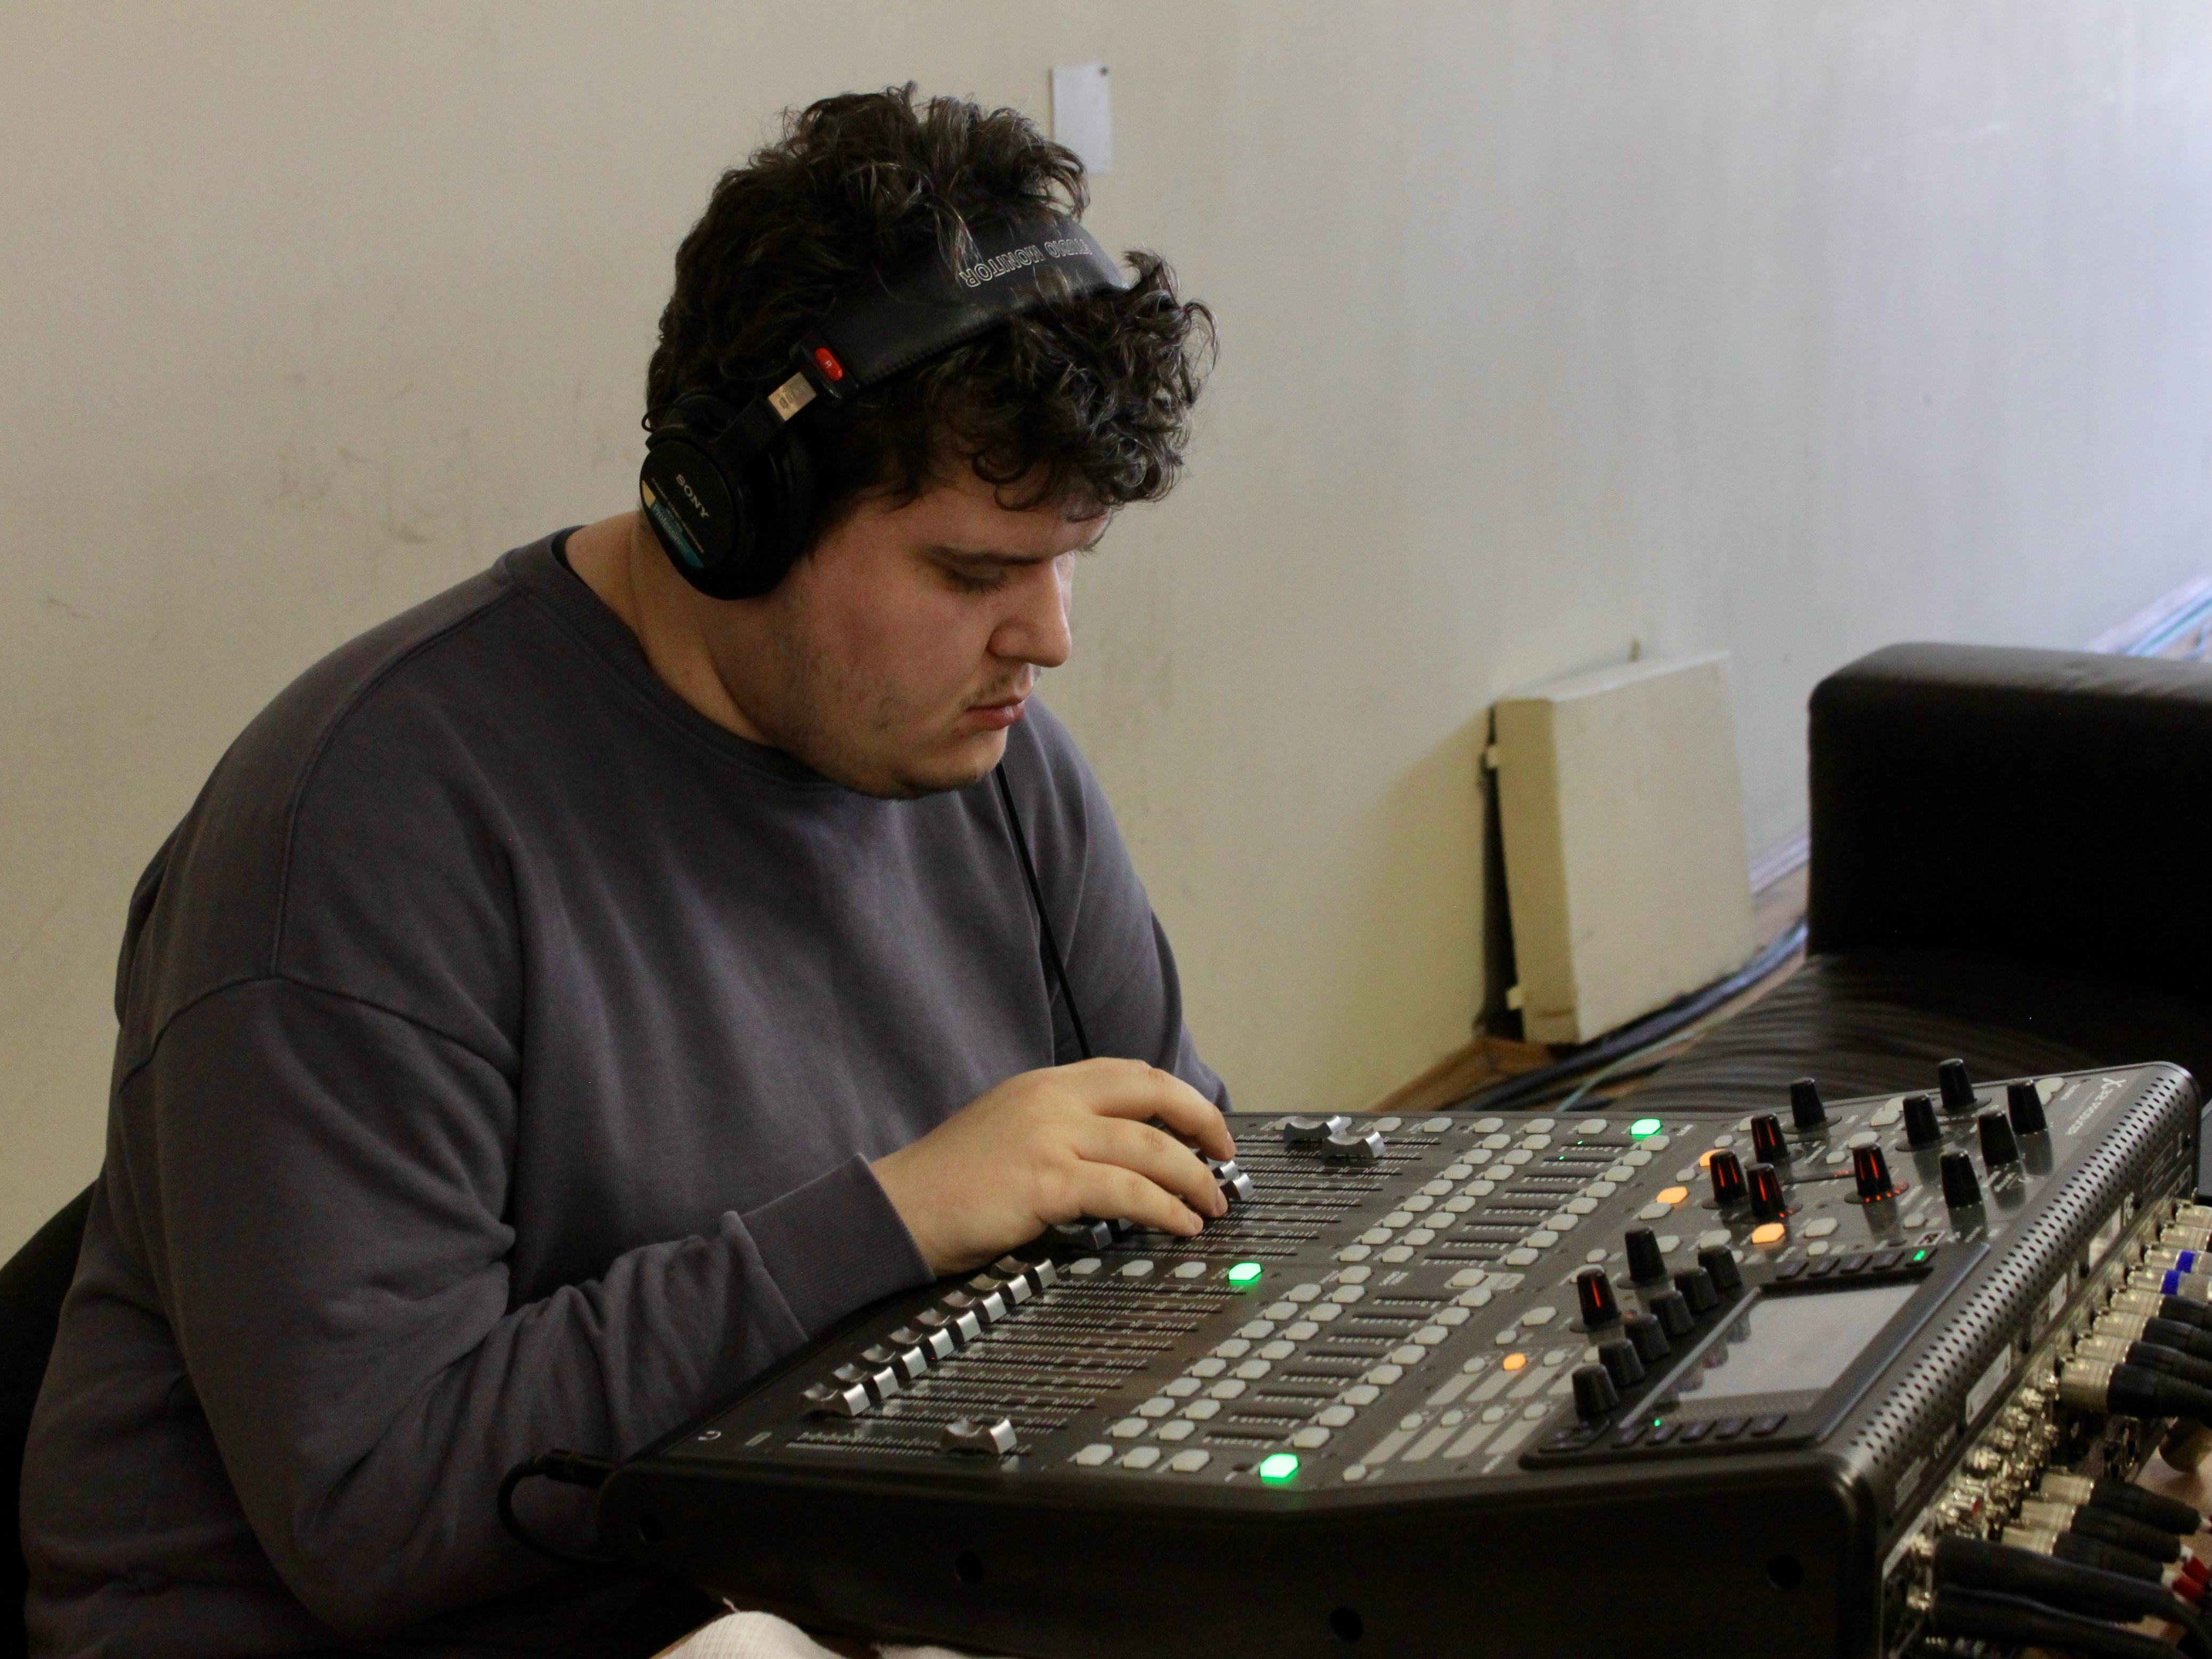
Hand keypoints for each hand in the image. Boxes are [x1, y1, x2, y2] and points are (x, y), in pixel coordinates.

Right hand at [871, 1058, 1235, 1273]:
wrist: (896, 1210)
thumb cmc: (947, 1184)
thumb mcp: (1007, 1131)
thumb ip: (1058, 1128)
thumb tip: (1120, 1151)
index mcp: (1043, 1084)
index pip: (1129, 1074)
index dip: (1179, 1097)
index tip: (1205, 1124)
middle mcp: (1051, 1100)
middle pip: (1152, 1094)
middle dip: (1202, 1121)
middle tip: (1226, 1155)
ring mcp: (1049, 1137)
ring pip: (1150, 1146)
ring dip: (1192, 1177)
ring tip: (1212, 1203)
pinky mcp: (1046, 1181)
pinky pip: (1127, 1192)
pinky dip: (1164, 1208)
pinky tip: (1181, 1224)